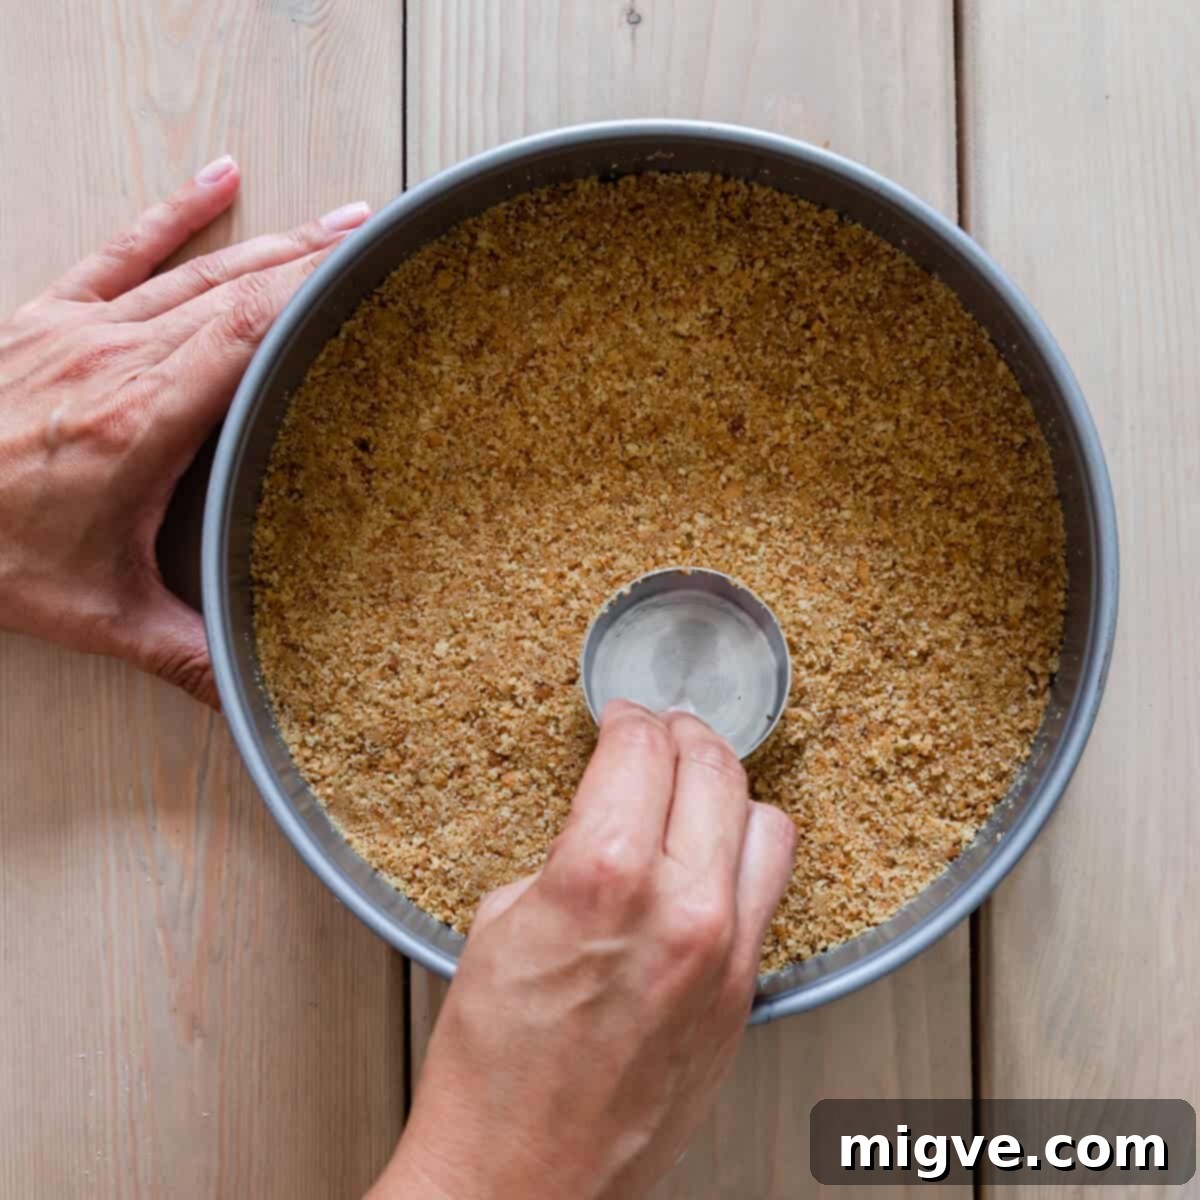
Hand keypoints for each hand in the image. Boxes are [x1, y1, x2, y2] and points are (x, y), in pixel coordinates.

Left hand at [0, 155, 369, 704]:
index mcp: (141, 420)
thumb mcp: (94, 614)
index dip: (314, 297)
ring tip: (340, 219)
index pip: (248, 335)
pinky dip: (175, 212)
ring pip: (198, 269)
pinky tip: (217, 178)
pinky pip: (123, 249)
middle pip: (239, 291)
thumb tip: (250, 700)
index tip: (371, 276)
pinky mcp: (47, 315)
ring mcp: (80, 328)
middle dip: (319, 261)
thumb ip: (184, 655)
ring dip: (274, 241)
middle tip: (383, 242)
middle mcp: (117, 359)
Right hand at [374, 702, 796, 1199]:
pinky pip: (767, 895)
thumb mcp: (501, 924)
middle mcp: (681, 909)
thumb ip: (571, 854)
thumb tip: (610, 821)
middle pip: (716, 770)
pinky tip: (709, 862)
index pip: (641, 749)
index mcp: (603, 876)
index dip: (628, 718)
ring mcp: (725, 956)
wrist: (520, 1182)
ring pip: (768, 824)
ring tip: (697, 789)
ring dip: (730, 792)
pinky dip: (741, 859)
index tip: (622, 716)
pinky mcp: (745, 999)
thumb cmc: (492, 1069)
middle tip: (662, 732)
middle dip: (684, 735)